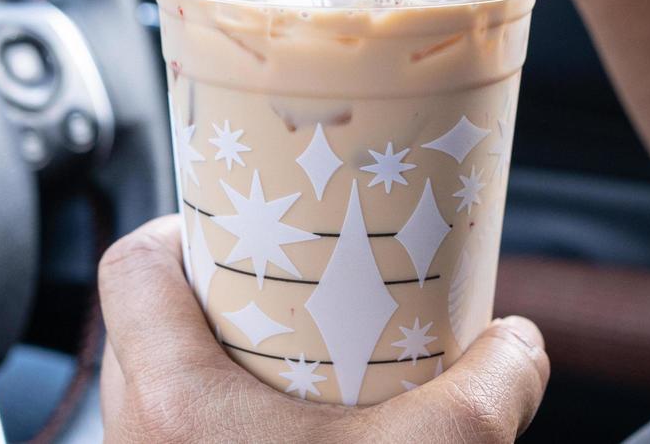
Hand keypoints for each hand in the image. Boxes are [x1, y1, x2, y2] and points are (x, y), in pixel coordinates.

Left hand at [98, 217, 549, 442]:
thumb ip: (489, 392)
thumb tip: (518, 345)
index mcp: (171, 399)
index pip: (131, 267)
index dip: (177, 229)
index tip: (234, 226)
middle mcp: (137, 434)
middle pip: (144, 321)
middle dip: (208, 294)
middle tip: (276, 286)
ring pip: (154, 385)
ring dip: (211, 361)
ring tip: (286, 355)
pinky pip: (172, 437)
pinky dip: (216, 421)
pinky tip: (283, 434)